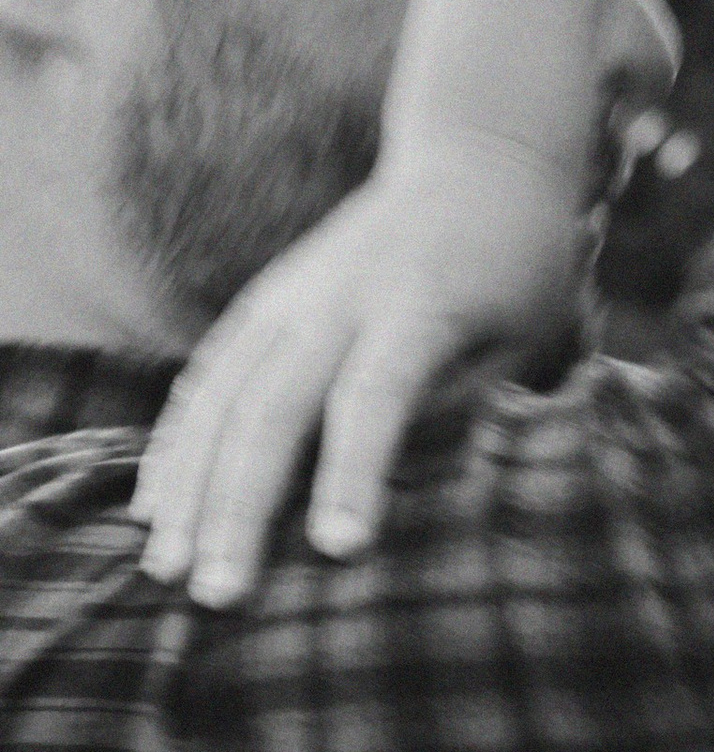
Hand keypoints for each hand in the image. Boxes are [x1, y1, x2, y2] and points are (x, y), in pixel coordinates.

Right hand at [133, 129, 582, 606]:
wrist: (476, 155)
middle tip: (219, 596)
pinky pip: (206, 379)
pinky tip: (151, 510)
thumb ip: (465, 401)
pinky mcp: (265, 301)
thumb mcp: (524, 332)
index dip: (355, 474)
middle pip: (276, 408)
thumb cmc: (518, 265)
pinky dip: (174, 445)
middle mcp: (339, 298)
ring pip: (221, 397)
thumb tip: (406, 484)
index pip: (377, 394)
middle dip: (240, 507)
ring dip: (188, 487)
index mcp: (419, 305)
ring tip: (166, 571)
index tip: (340, 552)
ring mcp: (290, 296)